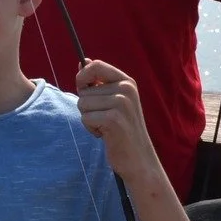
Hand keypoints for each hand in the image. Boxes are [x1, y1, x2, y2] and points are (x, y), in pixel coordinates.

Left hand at [74, 59, 163, 184]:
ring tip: (106, 126)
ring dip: (89, 119)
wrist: (138, 158)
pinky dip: (90, 128)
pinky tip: (105, 134)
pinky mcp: (114, 119)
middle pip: (83, 90)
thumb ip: (99, 82)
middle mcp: (126, 89)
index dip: (82, 77)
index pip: (95, 65)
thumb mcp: (114, 101)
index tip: (83, 90)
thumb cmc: (122, 129)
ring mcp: (121, 103)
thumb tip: (83, 62)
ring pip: (82, 104)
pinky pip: (85, 118)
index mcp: (127, 81)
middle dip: (87, 107)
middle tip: (104, 118)